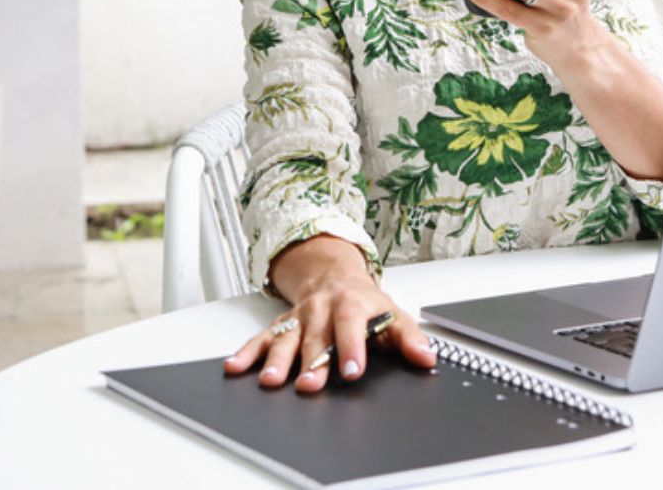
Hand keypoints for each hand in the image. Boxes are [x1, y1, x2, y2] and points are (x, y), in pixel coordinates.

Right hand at [222, 277, 434, 393]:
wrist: (334, 276)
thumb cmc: (366, 303)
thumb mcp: (393, 314)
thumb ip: (409, 338)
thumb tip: (427, 358)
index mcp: (352, 305)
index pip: (352, 326)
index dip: (352, 348)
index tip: (352, 371)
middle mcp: (322, 310)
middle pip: (317, 338)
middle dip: (312, 363)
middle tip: (310, 386)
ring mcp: (300, 317)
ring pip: (287, 339)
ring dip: (277, 360)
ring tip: (270, 381)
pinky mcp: (281, 324)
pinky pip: (262, 338)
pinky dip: (247, 353)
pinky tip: (236, 367)